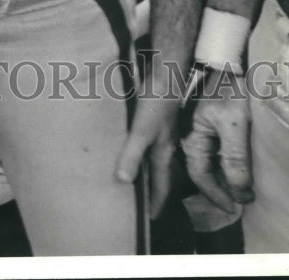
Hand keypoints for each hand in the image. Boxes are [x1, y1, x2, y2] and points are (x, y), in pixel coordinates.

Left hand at [116, 92, 178, 218]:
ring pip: (152, 155)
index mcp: (164, 150)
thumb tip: (123, 180)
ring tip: (134, 177)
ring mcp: (160, 129)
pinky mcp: (153, 116)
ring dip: (145, 168)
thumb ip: (133, 153)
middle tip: (142, 203)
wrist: (165, 70)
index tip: (151, 218)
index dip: (156, 201)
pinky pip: (146, 139)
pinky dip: (139, 147)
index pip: (162, 184)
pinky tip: (129, 144)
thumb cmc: (156, 100)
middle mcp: (164, 143)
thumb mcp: (142, 129)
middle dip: (152, 188)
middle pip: (159, 172)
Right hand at [181, 69, 253, 212]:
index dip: (217, 194)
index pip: (200, 175)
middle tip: (238, 203)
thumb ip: (236, 159)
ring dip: (223, 178)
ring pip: (209, 162)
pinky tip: (237, 168)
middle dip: (219, 189)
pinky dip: (226, 164)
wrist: (229, 58)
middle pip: (202, 171)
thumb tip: (240, 192)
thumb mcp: (235, 124)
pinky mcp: (212, 122)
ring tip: (241, 190)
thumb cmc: (229, 87)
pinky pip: (216, 151)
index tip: (234, 207)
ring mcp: (201, 128)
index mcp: (191, 136)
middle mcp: (192, 135)